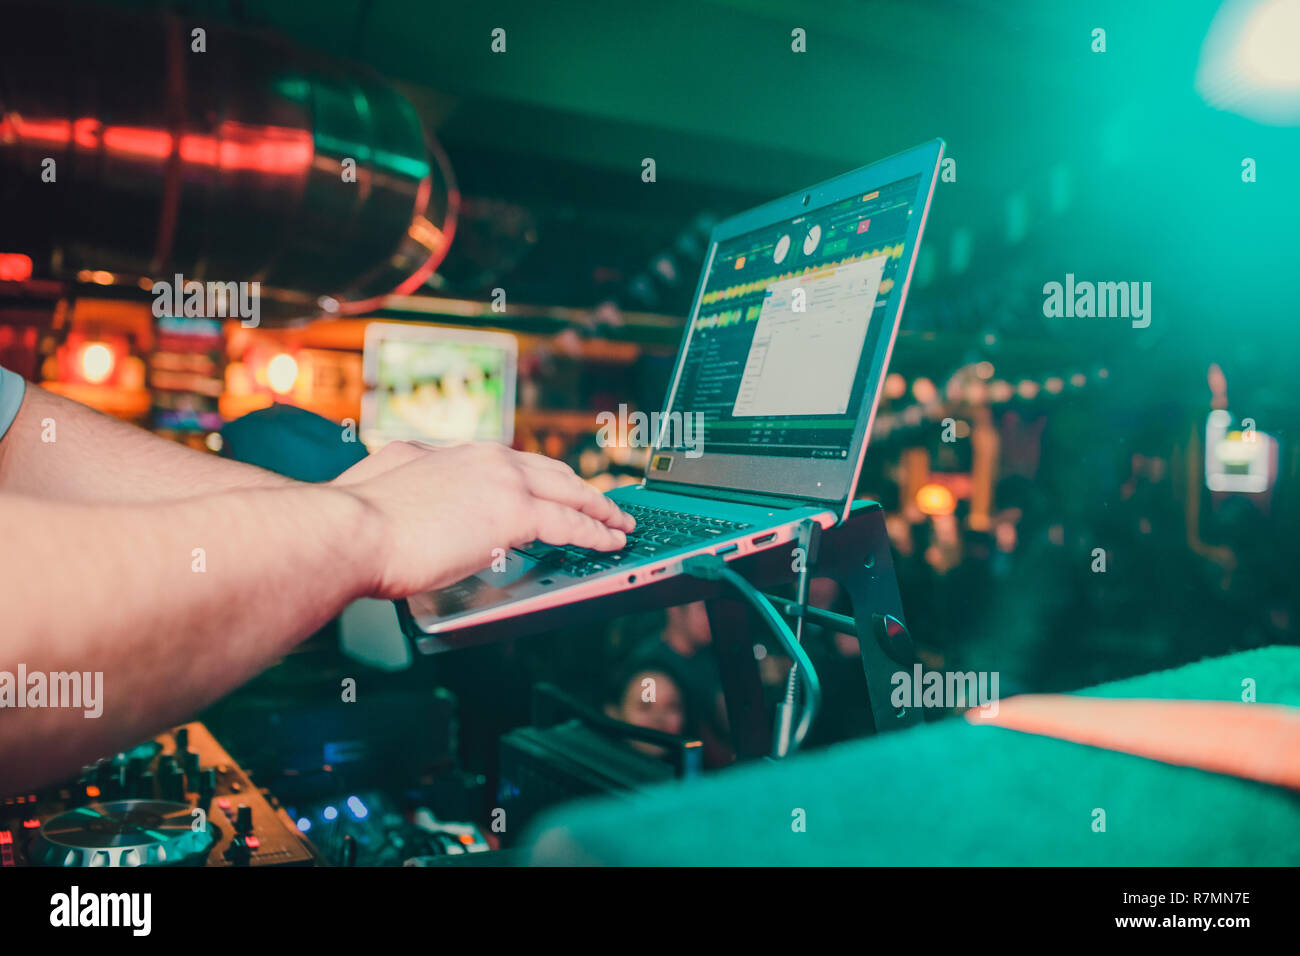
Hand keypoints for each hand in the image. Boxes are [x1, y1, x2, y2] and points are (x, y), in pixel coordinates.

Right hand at [331, 441, 635, 599]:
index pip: (513, 462)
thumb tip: (406, 465)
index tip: (554, 486)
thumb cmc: (355, 518)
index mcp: (454, 451)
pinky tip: (610, 541)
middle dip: (581, 488)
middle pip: (551, 470)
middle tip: (601, 503)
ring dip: (599, 508)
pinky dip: (595, 532)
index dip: (540, 477)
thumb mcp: (384, 476)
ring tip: (619, 523)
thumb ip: (407, 469)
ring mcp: (502, 481)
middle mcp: (484, 456)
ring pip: (569, 491)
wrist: (351, 530)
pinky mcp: (514, 512)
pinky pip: (569, 522)